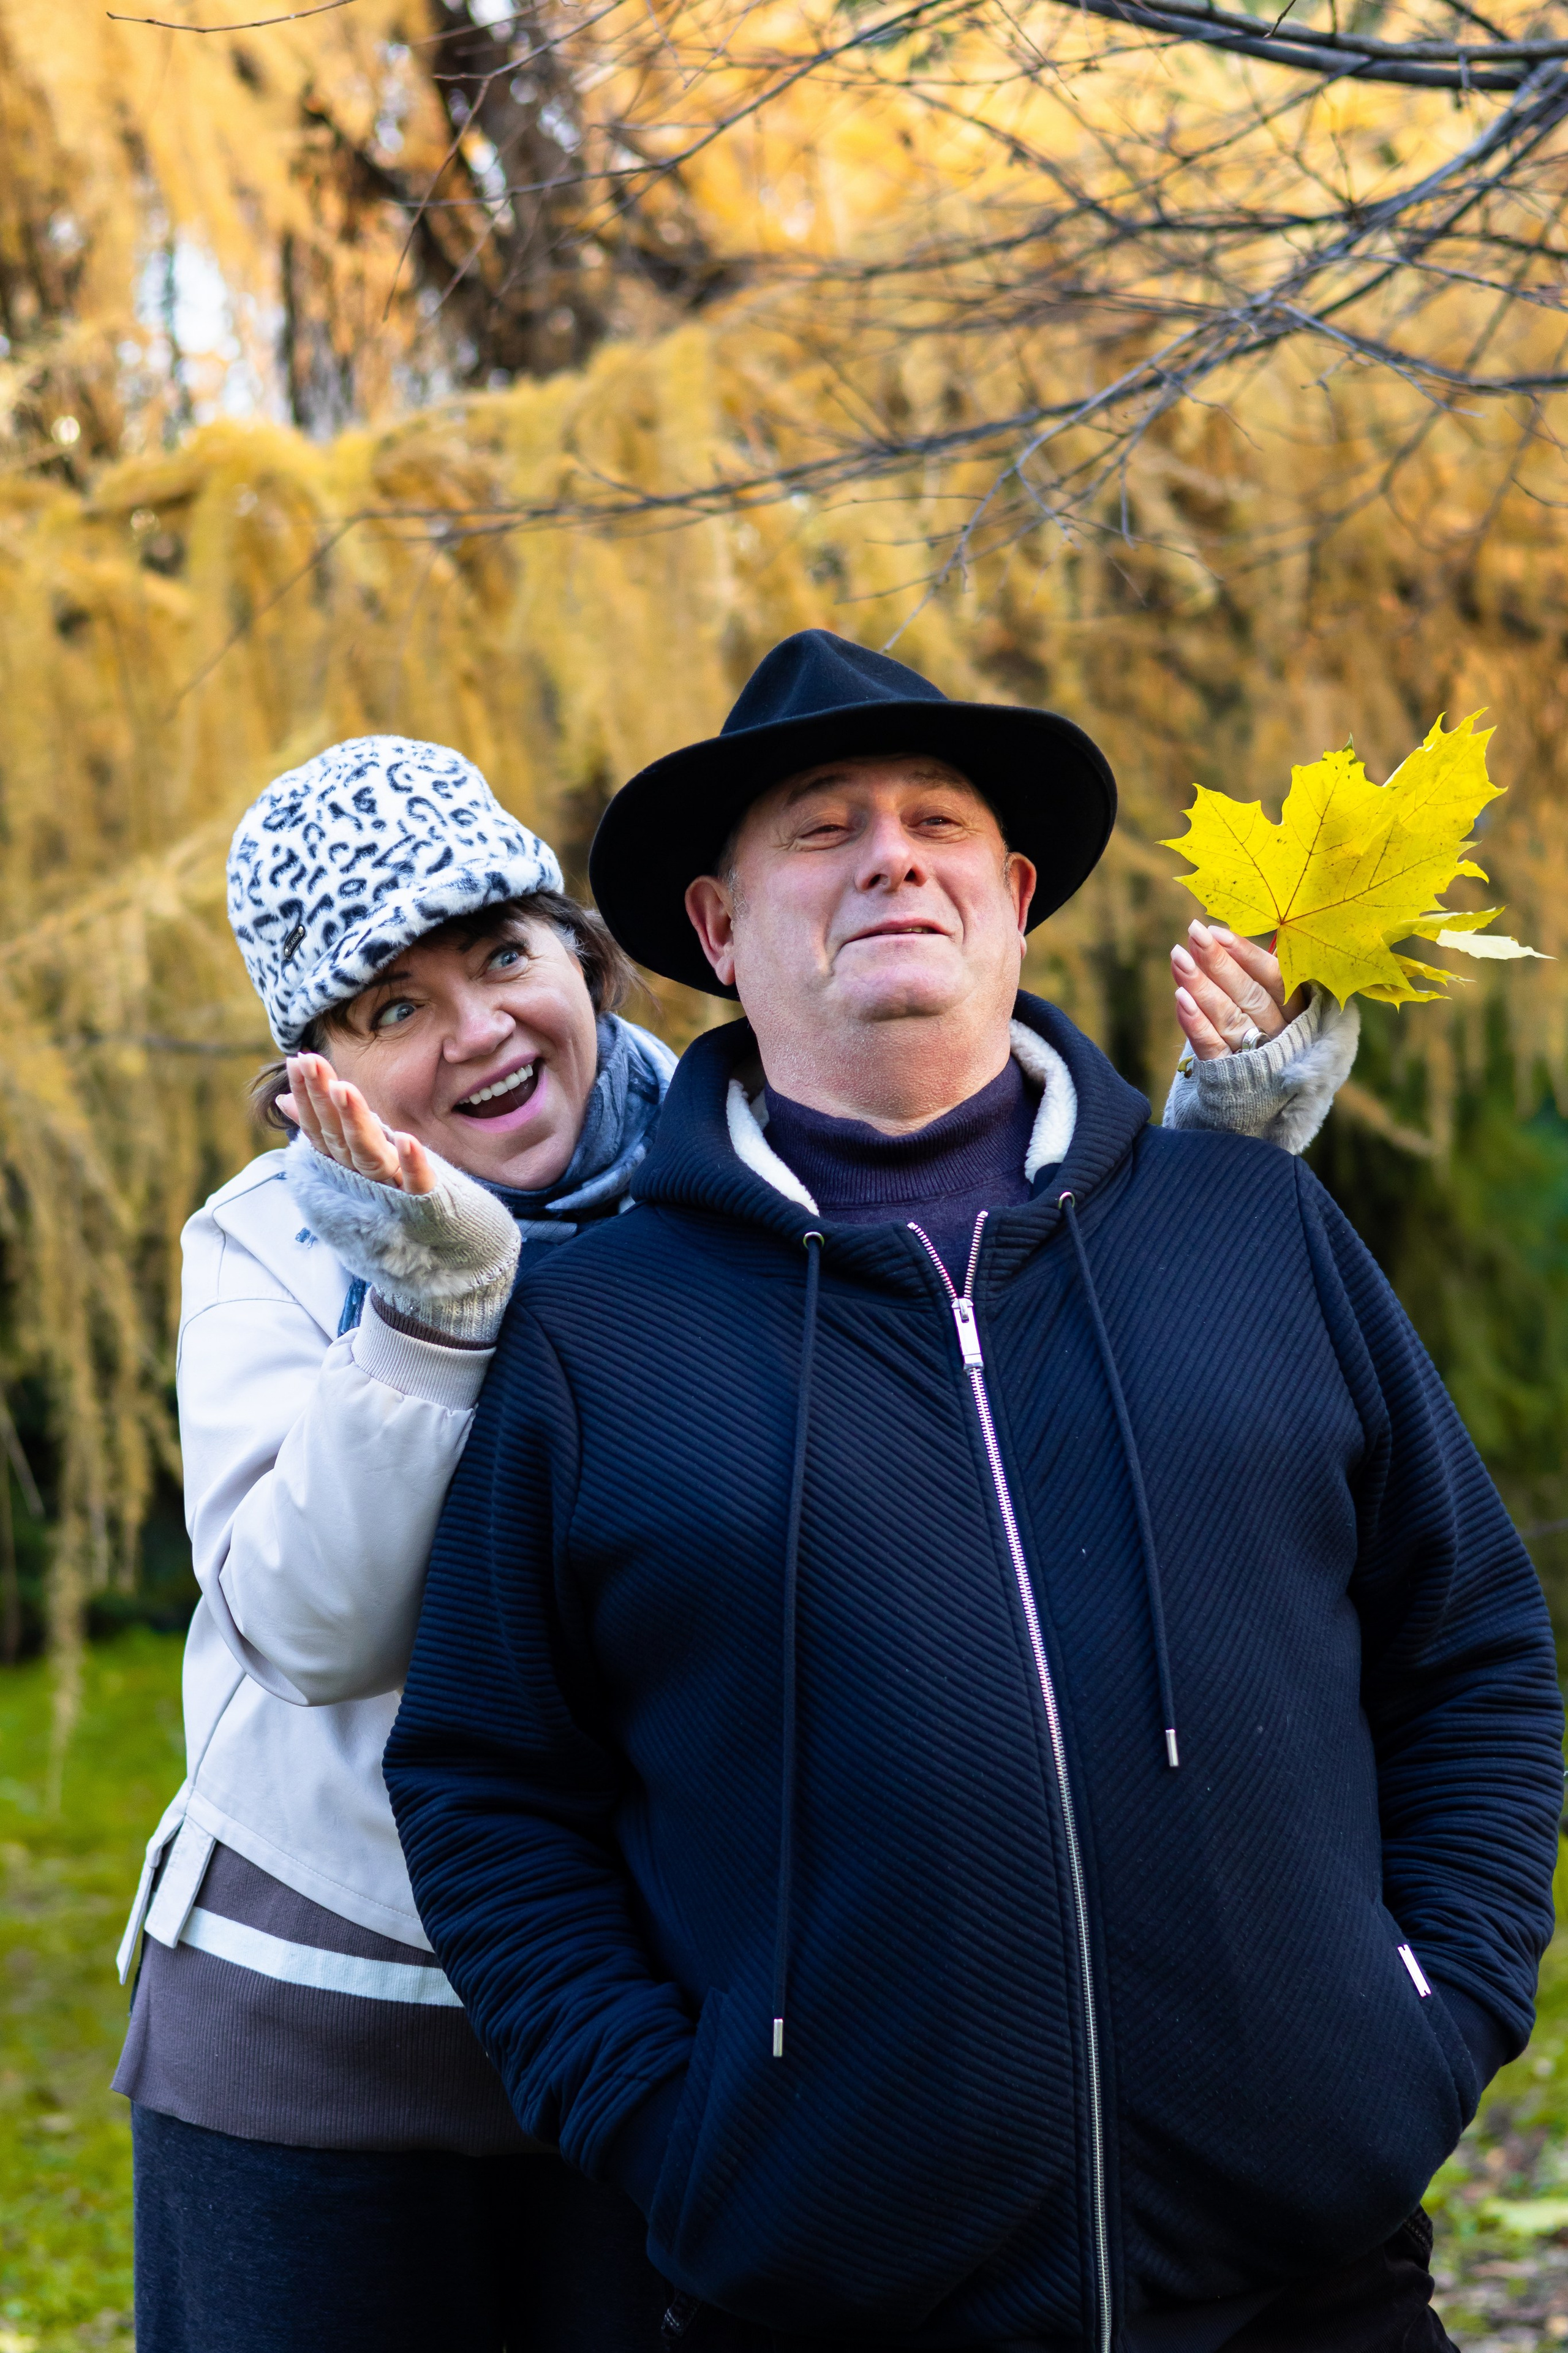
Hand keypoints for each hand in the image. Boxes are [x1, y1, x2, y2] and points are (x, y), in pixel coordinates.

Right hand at [278, 1054, 437, 1195]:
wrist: (430, 1242)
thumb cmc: (385, 1191)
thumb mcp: (354, 1153)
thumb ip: (323, 1126)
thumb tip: (283, 1099)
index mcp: (344, 1162)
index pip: (319, 1126)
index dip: (307, 1095)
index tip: (297, 1059)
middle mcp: (360, 1176)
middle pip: (337, 1135)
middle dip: (321, 1097)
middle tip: (310, 1062)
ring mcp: (388, 1189)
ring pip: (367, 1154)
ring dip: (355, 1122)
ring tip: (343, 1088)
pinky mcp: (421, 1203)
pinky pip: (417, 1183)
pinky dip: (412, 1163)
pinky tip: (407, 1138)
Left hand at [1171, 922, 1306, 1062]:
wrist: (1261, 1096)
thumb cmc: (1268, 1035)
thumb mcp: (1277, 1005)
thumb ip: (1256, 976)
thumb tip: (1220, 936)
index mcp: (1299, 1011)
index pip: (1275, 978)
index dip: (1246, 954)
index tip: (1217, 932)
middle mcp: (1281, 1034)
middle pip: (1249, 995)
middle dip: (1218, 962)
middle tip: (1194, 933)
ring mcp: (1257, 1056)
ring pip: (1229, 1018)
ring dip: (1201, 987)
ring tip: (1178, 959)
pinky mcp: (1232, 1076)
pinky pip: (1213, 1048)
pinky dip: (1196, 1024)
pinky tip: (1180, 998)